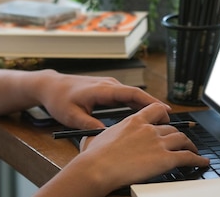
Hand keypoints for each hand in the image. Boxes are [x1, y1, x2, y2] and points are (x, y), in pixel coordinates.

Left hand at [36, 71, 166, 128]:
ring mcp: (108, 85)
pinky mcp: (106, 89)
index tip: (164, 110)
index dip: (150, 101)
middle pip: (136, 94)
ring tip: (160, 119)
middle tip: (168, 119)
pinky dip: (136, 104)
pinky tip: (143, 115)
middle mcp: (108, 84)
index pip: (131, 94)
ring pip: (132, 95)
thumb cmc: (59, 99)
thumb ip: (90, 125)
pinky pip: (126, 96)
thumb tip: (107, 135)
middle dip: (153, 105)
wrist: (50, 86)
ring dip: (146, 105)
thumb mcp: (72, 116)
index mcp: (102, 89)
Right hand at [74, 103, 208, 192]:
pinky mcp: (165, 159)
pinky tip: (202, 162)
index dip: (165, 115)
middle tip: (181, 140)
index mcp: (133, 121)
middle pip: (171, 127)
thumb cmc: (94, 157)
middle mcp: (148, 129)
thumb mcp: (95, 137)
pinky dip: (197, 160)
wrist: (97, 168)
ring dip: (190, 146)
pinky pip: (187, 157)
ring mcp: (158, 143)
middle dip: (178, 134)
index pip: (156, 110)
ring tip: (193, 151)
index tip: (168, 119)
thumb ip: (98, 134)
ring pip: (182, 139)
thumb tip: (90, 137)